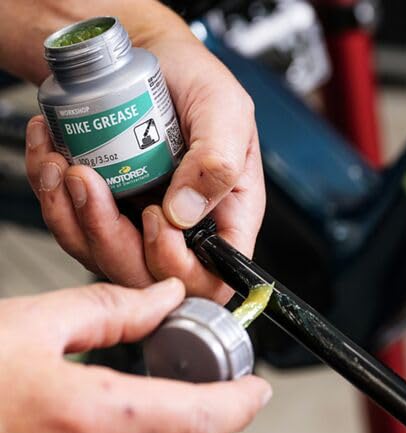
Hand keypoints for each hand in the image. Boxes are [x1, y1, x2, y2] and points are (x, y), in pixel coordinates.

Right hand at [0, 279, 271, 432]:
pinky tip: (139, 407)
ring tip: (185, 385)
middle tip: (222, 381)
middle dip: (213, 414)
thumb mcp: (37, 322)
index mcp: (89, 417)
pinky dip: (150, 432)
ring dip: (183, 425)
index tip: (258, 388)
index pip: (196, 419)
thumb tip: (166, 296)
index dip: (237, 404)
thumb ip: (112, 309)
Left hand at [21, 0, 264, 302]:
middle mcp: (185, 226)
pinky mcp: (109, 209)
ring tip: (66, 165)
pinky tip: (53, 160)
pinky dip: (54, 197)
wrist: (151, 58)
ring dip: (72, 216)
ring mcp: (142, 221)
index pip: (211, 274)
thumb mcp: (225, 110)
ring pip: (103, 255)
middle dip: (109, 237)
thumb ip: (218, 163)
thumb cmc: (195, 82)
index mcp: (226, 213)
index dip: (179, 265)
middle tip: (90, 183)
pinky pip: (75, 227)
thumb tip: (185, 213)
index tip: (155, 217)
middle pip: (148, 275)